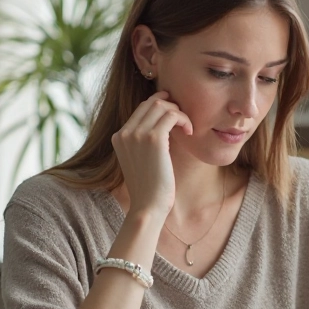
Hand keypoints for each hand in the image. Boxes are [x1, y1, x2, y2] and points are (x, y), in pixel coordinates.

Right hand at [111, 92, 192, 217]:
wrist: (148, 206)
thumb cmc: (149, 188)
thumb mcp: (140, 161)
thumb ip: (143, 143)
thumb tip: (163, 127)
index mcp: (119, 137)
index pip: (141, 108)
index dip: (161, 106)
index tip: (176, 116)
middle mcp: (125, 132)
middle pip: (151, 102)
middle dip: (171, 107)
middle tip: (184, 121)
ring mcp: (137, 134)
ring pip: (161, 104)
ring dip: (179, 113)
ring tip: (187, 129)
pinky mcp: (153, 139)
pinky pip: (172, 115)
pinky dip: (184, 119)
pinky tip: (189, 132)